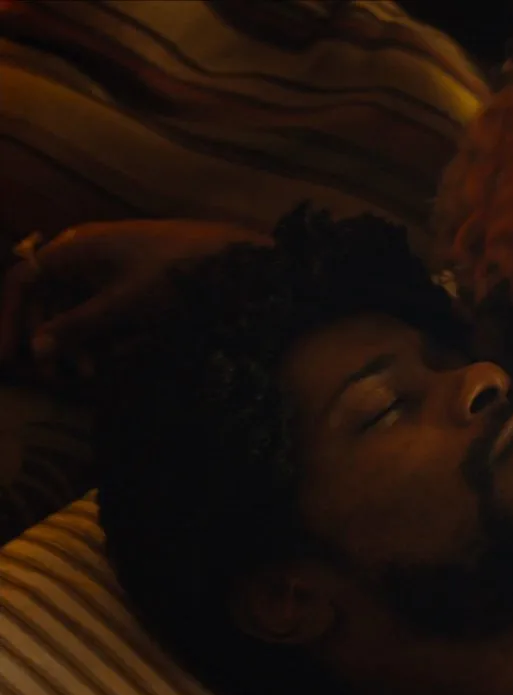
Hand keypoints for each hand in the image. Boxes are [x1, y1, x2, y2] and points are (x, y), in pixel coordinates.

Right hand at [0, 219, 266, 382]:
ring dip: (77, 342)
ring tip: (91, 374)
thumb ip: (78, 326)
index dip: (9, 318)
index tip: (6, 358)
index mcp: (76, 247)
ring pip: (75, 307)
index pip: (23, 280)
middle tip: (57, 377)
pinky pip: (103, 308)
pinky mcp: (131, 282)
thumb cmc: (178, 274)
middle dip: (50, 339)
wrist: (238, 260)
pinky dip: (102, 334)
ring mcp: (109, 265)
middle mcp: (86, 252)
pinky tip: (113, 358)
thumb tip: (36, 349)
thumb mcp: (125, 304)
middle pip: (46, 298)